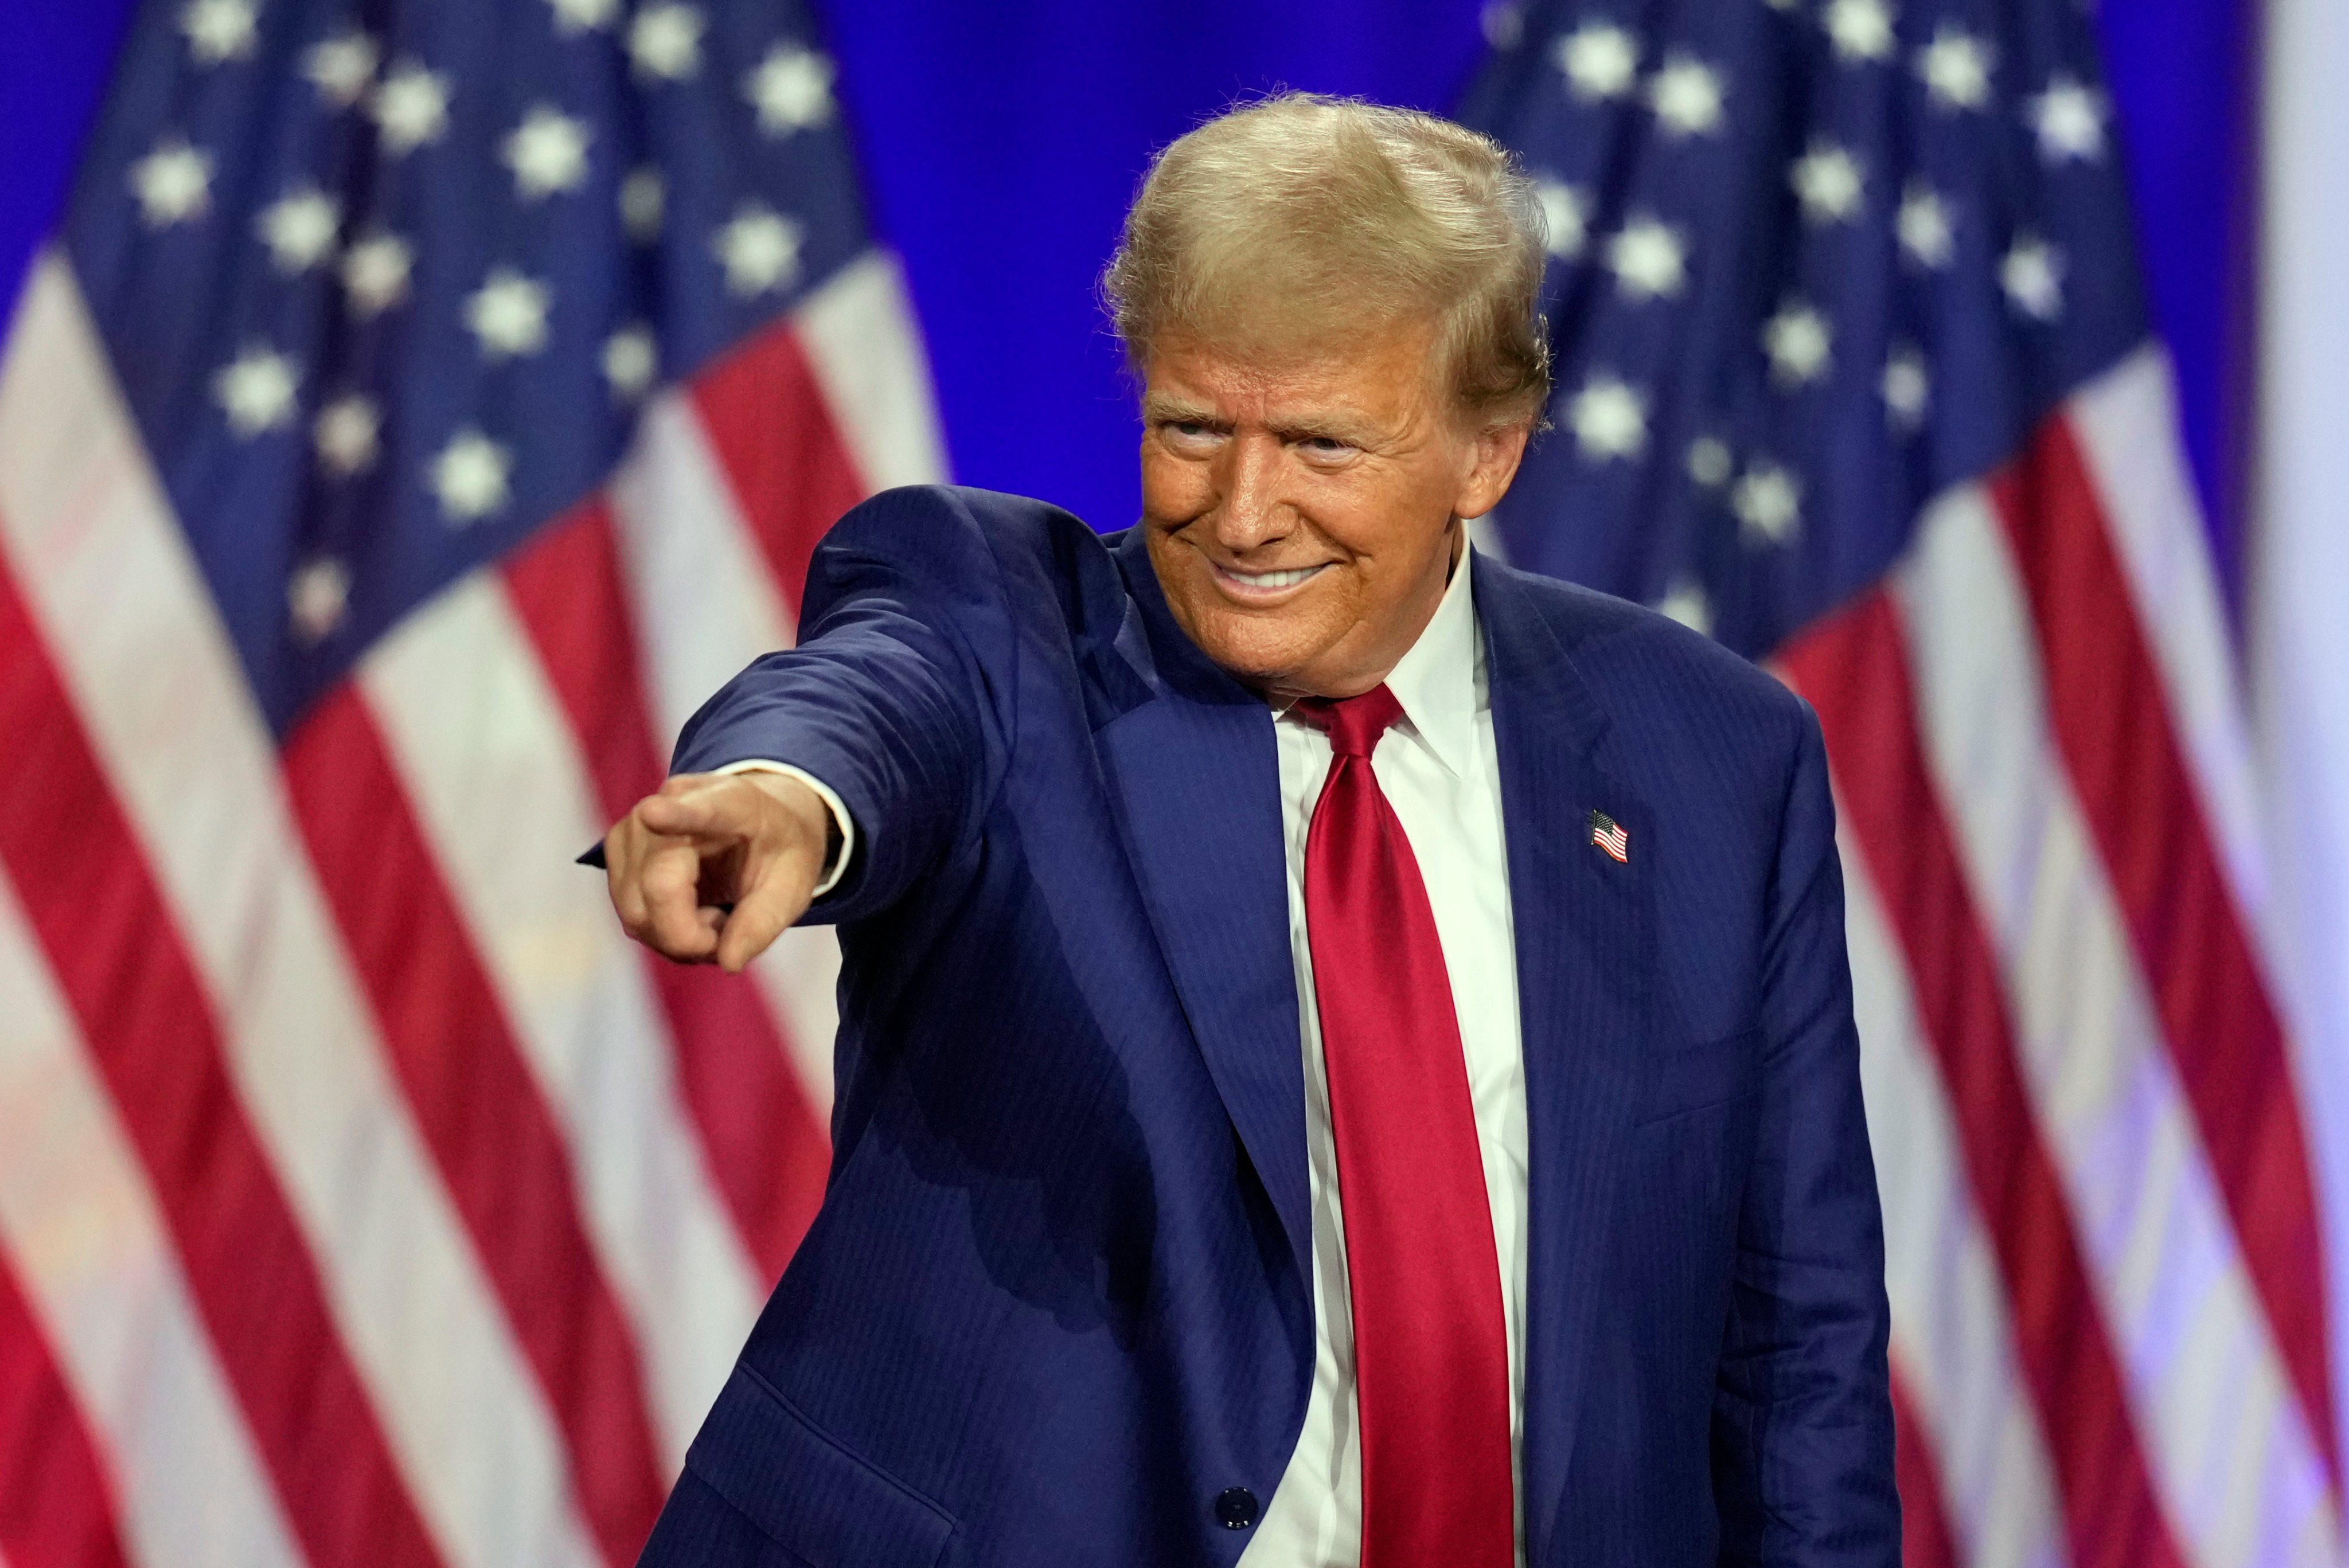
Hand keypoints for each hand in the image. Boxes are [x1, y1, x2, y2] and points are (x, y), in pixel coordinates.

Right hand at [604, 771, 833, 971]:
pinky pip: (630, 914)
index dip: (674, 816)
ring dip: (677, 937)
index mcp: (732, 802)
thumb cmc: (778, 851)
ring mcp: (636, 825)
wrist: (759, 822)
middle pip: (658, 888)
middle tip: (730, 930)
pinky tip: (691, 915)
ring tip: (715, 918)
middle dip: (691, 935)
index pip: (700, 810)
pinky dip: (662, 931)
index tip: (653, 813)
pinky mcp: (618, 850)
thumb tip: (728, 962)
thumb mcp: (795, 885)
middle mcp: (672, 803)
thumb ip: (764, 922)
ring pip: (636, 910)